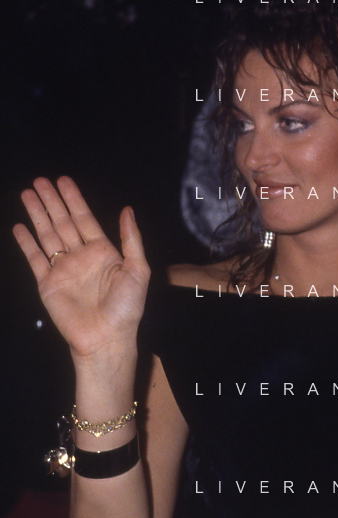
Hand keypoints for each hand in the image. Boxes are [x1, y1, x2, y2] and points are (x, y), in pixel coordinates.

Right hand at [13, 177, 149, 359]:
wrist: (106, 337)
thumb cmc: (127, 307)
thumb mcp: (138, 269)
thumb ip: (131, 239)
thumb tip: (127, 210)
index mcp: (104, 252)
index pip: (85, 219)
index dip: (74, 200)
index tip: (63, 181)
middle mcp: (81, 257)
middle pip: (63, 222)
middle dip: (51, 202)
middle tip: (40, 180)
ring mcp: (63, 269)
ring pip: (47, 235)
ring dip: (37, 215)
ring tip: (27, 194)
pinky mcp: (47, 283)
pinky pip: (34, 258)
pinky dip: (26, 242)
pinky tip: (20, 227)